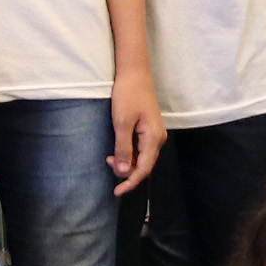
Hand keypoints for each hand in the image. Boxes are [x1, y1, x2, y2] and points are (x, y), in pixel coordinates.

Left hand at [107, 70, 164, 194]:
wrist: (134, 73)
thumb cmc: (128, 95)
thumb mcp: (122, 123)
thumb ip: (123, 149)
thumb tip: (124, 173)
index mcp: (154, 139)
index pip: (144, 169)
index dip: (130, 183)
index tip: (117, 192)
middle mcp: (157, 139)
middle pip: (144, 166)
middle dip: (126, 172)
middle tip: (107, 164)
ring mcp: (154, 134)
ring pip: (141, 158)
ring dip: (126, 163)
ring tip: (109, 157)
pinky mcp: (147, 129)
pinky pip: (140, 149)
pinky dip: (128, 154)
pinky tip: (116, 150)